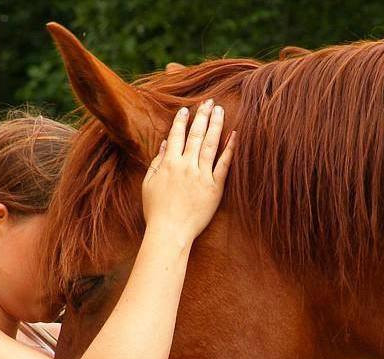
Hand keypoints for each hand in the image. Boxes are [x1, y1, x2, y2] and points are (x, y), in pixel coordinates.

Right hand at [141, 99, 236, 241]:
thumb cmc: (156, 211)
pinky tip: (235, 134)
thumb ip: (156, 162)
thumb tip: (164, 143)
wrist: (170, 232)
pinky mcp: (215, 187)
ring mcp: (201, 176)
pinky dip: (230, 148)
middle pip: (196, 135)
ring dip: (216, 124)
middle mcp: (186, 166)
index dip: (181, 121)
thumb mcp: (149, 184)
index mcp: (169, 164)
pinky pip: (224, 164)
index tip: (186, 109)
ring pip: (211, 144)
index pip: (176, 135)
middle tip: (209, 101)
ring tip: (220, 110)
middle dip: (202, 115)